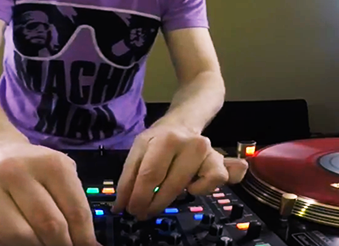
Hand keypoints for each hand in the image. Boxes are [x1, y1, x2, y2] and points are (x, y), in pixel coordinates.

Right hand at [0, 139, 99, 245]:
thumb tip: (87, 243)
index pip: (75, 211)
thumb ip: (74, 204)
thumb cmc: (34, 164)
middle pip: (48, 224)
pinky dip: (13, 244)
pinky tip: (23, 240)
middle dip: (61, 245)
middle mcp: (19, 172)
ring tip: (44, 244)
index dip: (84, 237)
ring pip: (19, 235)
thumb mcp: (60, 172)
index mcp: (50, 164)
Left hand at [112, 123, 247, 219]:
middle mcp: (188, 143)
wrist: (182, 124)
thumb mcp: (139, 150)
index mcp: (164, 139)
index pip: (149, 175)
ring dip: (166, 202)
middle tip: (140, 213)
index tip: (129, 210)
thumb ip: (129, 177)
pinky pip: (213, 183)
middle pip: (168, 185)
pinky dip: (201, 190)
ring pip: (186, 188)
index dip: (138, 197)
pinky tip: (190, 188)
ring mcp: (205, 152)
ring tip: (156, 203)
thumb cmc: (158, 140)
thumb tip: (120, 206)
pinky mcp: (217, 160)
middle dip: (150, 204)